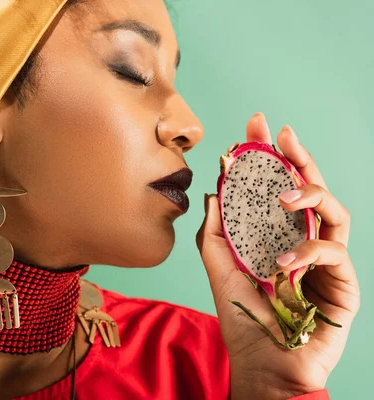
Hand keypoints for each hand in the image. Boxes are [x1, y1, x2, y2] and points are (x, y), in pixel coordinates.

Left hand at [196, 113, 359, 398]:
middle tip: (282, 135)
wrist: (261, 362)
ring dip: (310, 195)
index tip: (256, 129)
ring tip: (283, 196)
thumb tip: (213, 191)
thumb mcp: (219, 266)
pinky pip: (332, 253)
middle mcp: (303, 241)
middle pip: (309, 189)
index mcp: (275, 235)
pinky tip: (282, 262)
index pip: (276, 189)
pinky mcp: (343, 283)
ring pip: (334, 211)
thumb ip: (216, 231)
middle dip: (297, 157)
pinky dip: (306, 252)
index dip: (269, 158)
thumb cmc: (242, 315)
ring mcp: (326, 261)